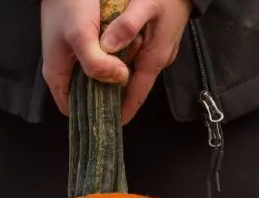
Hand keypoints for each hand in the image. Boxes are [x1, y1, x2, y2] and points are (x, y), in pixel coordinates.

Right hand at [41, 0, 129, 114]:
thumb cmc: (69, 4)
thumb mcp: (81, 35)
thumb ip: (97, 63)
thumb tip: (120, 79)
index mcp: (57, 77)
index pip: (73, 111)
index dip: (92, 114)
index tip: (113, 110)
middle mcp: (66, 71)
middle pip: (89, 96)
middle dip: (108, 92)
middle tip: (125, 84)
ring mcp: (76, 58)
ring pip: (98, 78)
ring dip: (114, 75)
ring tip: (127, 66)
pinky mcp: (88, 45)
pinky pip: (103, 61)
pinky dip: (115, 59)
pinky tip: (126, 52)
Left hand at [101, 0, 192, 122]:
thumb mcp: (145, 4)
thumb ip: (126, 26)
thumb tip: (106, 48)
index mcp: (155, 58)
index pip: (137, 95)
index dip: (124, 111)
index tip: (110, 125)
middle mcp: (159, 59)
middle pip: (135, 87)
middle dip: (118, 99)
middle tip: (97, 107)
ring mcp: (161, 50)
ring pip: (136, 72)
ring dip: (120, 81)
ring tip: (99, 87)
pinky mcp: (160, 40)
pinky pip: (139, 58)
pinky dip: (125, 64)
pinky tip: (112, 61)